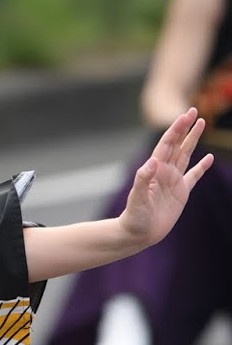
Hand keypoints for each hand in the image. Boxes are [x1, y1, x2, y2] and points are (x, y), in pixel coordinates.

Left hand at [117, 108, 212, 250]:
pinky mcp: (181, 193)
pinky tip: (210, 158)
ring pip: (186, 155)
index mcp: (155, 170)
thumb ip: (143, 180)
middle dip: (186, 128)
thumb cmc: (134, 217)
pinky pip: (194, 176)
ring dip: (193, 140)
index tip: (185, 116)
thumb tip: (151, 162)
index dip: (176, 129)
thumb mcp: (137, 198)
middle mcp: (165, 172)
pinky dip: (202, 167)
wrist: (138, 234)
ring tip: (201, 124)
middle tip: (194, 110)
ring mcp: (174, 181)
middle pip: (177, 145)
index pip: (167, 144)